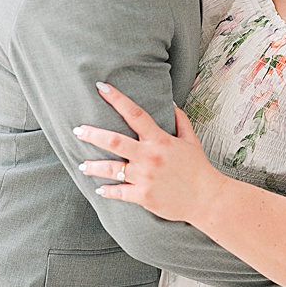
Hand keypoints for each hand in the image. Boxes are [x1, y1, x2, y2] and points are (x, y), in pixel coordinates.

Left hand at [74, 82, 223, 223]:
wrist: (208, 200)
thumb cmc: (198, 168)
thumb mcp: (190, 141)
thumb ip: (179, 120)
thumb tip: (168, 102)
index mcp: (160, 140)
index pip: (135, 114)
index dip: (117, 99)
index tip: (101, 87)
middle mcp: (149, 157)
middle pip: (113, 141)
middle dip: (92, 134)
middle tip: (77, 130)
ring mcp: (145, 177)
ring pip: (111, 168)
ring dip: (93, 166)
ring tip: (82, 165)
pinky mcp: (143, 196)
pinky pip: (119, 192)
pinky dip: (107, 191)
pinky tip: (100, 189)